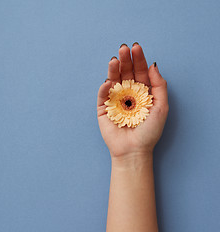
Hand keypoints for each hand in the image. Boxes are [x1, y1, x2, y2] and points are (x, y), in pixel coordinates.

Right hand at [97, 43, 168, 159]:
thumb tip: (153, 65)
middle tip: (124, 48)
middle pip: (125, 73)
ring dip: (113, 69)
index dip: (138, 59)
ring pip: (113, 81)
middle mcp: (128, 94)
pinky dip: (104, 88)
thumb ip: (159, 85)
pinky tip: (108, 81)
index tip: (136, 47)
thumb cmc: (149, 131)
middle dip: (125, 60)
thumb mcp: (161, 107)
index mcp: (142, 93)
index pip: (139, 72)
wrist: (134, 150)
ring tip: (115, 59)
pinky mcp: (104, 109)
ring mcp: (115, 101)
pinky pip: (103, 95)